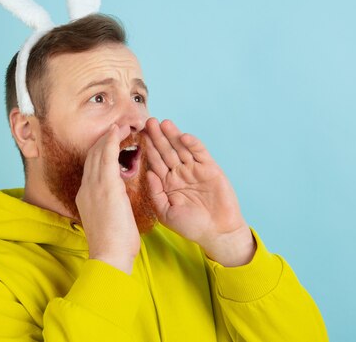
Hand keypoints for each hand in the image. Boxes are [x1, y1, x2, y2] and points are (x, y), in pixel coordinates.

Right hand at [75, 124, 138, 273]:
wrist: (109, 255)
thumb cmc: (113, 244)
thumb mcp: (106, 220)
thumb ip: (108, 206)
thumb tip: (116, 201)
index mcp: (85, 196)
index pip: (92, 168)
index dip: (100, 153)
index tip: (110, 142)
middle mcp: (86, 188)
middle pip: (92, 157)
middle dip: (103, 140)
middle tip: (115, 127)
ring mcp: (94, 186)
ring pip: (99, 153)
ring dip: (109, 137)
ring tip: (119, 125)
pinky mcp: (106, 187)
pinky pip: (107, 157)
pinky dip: (111, 142)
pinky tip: (117, 131)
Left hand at [145, 118, 255, 266]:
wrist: (217, 233)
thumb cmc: (191, 226)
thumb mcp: (166, 212)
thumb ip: (156, 193)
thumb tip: (148, 173)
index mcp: (167, 182)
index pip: (155, 161)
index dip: (148, 149)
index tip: (137, 136)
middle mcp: (180, 173)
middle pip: (166, 151)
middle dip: (157, 137)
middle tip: (148, 122)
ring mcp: (195, 169)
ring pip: (181, 148)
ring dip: (173, 135)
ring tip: (164, 123)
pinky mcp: (210, 168)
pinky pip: (200, 153)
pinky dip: (193, 144)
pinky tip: (183, 136)